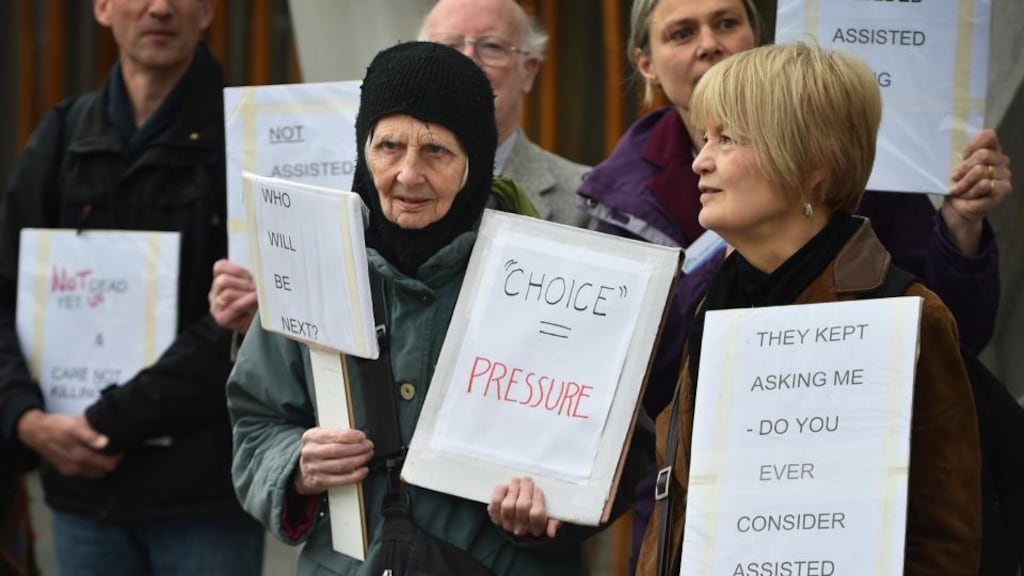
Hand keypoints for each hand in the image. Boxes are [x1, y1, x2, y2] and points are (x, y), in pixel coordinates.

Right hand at [16, 409, 121, 477]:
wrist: (34, 432)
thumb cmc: (55, 427)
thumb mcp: (72, 427)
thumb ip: (89, 436)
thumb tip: (105, 443)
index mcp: (79, 456)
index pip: (108, 464)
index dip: (118, 456)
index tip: (122, 447)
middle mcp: (76, 466)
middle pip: (104, 470)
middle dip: (112, 461)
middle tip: (117, 449)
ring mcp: (71, 470)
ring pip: (95, 473)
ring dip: (103, 465)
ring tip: (107, 452)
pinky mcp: (66, 470)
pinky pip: (85, 472)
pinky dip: (93, 467)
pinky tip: (94, 456)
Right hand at [209, 259, 257, 332]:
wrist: (259, 325)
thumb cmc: (257, 303)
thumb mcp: (253, 287)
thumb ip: (252, 277)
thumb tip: (260, 271)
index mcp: (220, 280)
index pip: (220, 267)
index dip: (236, 269)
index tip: (251, 274)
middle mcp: (215, 293)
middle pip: (223, 281)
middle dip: (243, 283)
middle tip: (257, 287)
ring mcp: (216, 307)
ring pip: (227, 294)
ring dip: (245, 293)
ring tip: (257, 295)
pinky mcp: (222, 319)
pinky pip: (233, 307)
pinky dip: (245, 302)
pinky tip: (254, 300)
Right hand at [293, 427, 373, 494]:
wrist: (302, 470)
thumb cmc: (317, 450)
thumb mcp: (321, 437)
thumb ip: (336, 434)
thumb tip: (358, 437)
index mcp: (311, 437)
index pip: (333, 435)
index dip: (350, 436)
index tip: (361, 436)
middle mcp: (310, 452)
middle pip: (338, 450)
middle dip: (357, 448)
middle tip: (368, 446)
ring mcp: (314, 468)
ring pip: (341, 465)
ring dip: (359, 460)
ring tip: (367, 455)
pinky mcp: (319, 481)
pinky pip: (341, 479)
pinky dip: (355, 476)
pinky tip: (363, 470)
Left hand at [488, 477, 560, 537]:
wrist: (521, 519)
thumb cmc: (539, 513)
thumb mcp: (552, 517)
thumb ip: (554, 521)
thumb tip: (552, 532)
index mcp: (537, 528)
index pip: (537, 514)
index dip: (537, 498)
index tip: (538, 489)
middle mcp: (520, 528)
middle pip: (522, 507)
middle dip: (525, 489)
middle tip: (528, 480)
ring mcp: (507, 523)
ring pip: (508, 505)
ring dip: (513, 489)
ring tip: (517, 481)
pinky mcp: (495, 516)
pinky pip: (495, 504)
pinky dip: (500, 492)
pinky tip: (506, 487)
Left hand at [943, 129, 1012, 255]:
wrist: (958, 207)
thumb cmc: (957, 184)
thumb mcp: (954, 166)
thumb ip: (959, 153)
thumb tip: (955, 139)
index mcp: (990, 150)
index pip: (988, 136)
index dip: (973, 145)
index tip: (961, 156)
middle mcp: (1000, 160)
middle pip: (982, 154)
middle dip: (963, 168)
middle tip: (955, 177)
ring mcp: (1005, 174)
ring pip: (981, 171)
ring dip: (964, 183)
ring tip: (960, 189)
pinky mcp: (1004, 188)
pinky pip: (985, 184)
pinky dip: (971, 191)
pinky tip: (968, 196)